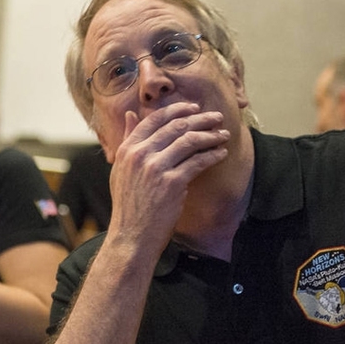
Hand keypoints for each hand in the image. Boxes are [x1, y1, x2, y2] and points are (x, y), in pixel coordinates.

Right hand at [108, 102, 229, 252]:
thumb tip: (132, 114)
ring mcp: (156, 168)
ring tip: (223, 134)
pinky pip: (198, 162)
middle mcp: (140, 155)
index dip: (177, 110)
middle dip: (200, 119)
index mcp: (127, 149)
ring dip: (210, 135)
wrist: (131, 235)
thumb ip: (127, 140)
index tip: (193, 108)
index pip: (154, 119)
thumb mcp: (120, 168)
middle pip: (176, 127)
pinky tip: (221, 153)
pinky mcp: (172, 183)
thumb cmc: (128, 204)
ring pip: (189, 141)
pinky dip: (212, 155)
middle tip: (216, 117)